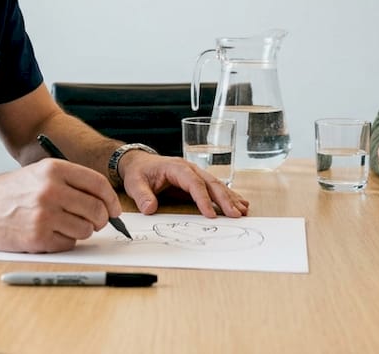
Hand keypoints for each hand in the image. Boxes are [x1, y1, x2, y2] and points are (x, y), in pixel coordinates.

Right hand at [0, 159, 121, 252]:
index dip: (112, 200)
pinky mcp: (38, 237)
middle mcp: (50, 190)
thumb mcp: (39, 173)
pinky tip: (50, 234)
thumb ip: (71, 182)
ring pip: (86, 229)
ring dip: (82, 231)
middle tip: (95, 222)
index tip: (114, 210)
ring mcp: (44, 214)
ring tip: (65, 226)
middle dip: (101, 219)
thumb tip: (106, 202)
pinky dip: (65, 241)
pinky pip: (69, 243)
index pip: (98, 184)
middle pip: (97, 209)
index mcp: (54, 169)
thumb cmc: (10, 192)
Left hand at [117, 150, 249, 217]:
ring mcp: (196, 173)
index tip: (210, 215)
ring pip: (217, 185)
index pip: (193, 183)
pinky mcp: (198, 180)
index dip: (203, 199)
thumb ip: (142, 196)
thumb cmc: (139, 172)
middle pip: (211, 183)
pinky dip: (228, 196)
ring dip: (230, 198)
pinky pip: (215, 188)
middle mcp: (190, 168)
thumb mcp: (135, 183)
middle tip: (236, 215)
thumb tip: (149, 208)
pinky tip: (240, 204)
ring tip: (243, 211)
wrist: (140, 163)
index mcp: (176, 168)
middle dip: (225, 199)